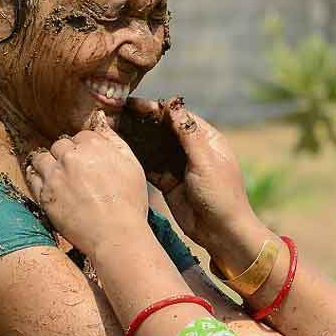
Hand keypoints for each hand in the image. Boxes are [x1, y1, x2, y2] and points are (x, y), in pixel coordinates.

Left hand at [26, 112, 149, 255]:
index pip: (81, 136)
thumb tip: (100, 120)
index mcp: (94, 145)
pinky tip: (48, 185)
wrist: (117, 234)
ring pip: (42, 158)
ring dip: (49, 164)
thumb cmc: (130, 202)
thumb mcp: (132, 165)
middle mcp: (71, 157)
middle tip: (77, 173)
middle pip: (60, 145)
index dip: (86, 149)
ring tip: (60, 178)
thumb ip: (115, 140)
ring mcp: (55, 175)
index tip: (90, 162)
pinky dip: (37, 178)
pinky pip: (33, 178)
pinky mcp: (45, 195)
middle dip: (67, 155)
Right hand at [125, 97, 258, 253]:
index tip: (134, 103)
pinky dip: (138, 159)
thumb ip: (188, 134)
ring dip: (138, 139)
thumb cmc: (221, 195)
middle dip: (143, 122)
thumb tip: (173, 103)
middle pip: (164, 130)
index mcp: (207, 140)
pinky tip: (120, 151)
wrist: (222, 232)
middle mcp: (193, 150)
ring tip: (113, 129)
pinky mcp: (170, 183)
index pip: (179, 117)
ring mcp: (181, 167)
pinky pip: (151, 166)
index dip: (157, 109)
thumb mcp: (205, 161)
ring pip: (156, 147)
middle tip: (118, 114)